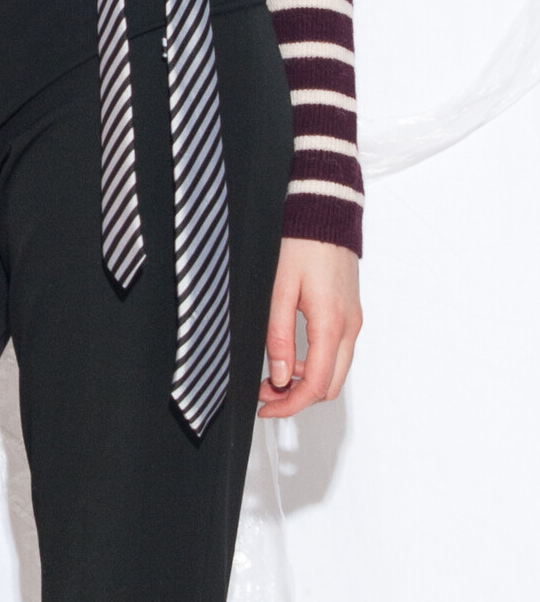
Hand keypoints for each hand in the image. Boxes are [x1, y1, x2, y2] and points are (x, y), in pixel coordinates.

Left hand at [258, 236, 361, 418]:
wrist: (325, 211)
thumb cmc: (302, 241)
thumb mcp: (279, 288)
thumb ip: (278, 335)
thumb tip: (278, 376)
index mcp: (331, 324)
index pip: (315, 385)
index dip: (290, 404)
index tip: (267, 407)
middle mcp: (349, 327)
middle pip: (330, 386)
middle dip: (298, 397)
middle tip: (266, 392)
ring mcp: (353, 320)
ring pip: (335, 370)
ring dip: (306, 379)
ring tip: (273, 372)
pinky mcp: (350, 313)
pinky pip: (337, 351)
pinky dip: (315, 362)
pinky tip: (291, 352)